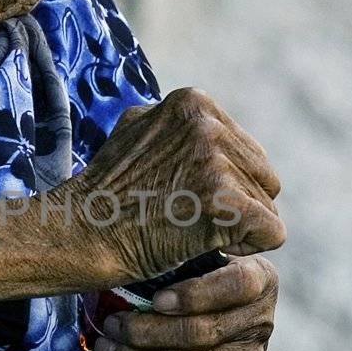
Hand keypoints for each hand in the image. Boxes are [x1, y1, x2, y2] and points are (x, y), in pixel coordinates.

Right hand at [56, 88, 283, 286]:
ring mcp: (216, 162)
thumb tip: (205, 121)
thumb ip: (179, 124)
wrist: (81, 231)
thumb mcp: (137, 129)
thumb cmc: (105, 191)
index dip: (224, 183)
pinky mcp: (224, 202)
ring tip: (191, 230)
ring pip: (266, 205)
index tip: (186, 197)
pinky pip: (270, 232)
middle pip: (264, 176)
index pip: (246, 151)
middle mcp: (208, 125)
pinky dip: (246, 247)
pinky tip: (209, 245)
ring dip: (237, 227)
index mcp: (194, 103)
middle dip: (237, 203)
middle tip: (191, 218)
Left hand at [88, 254, 277, 350]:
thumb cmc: (206, 296)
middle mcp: (261, 320)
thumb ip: (188, 258)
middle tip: (110, 325)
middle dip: (145, 331)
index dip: (195, 295)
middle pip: (200, 332)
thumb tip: (133, 245)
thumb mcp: (209, 267)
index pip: (237, 285)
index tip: (155, 299)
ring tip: (103, 348)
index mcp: (260, 280)